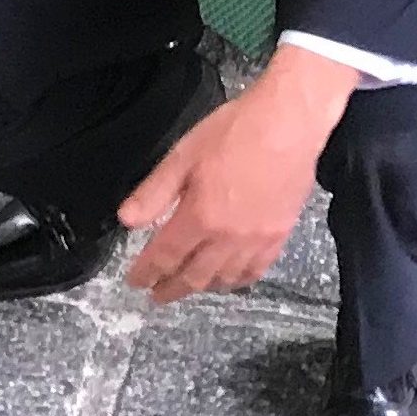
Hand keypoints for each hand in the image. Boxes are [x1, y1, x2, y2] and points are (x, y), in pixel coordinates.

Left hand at [119, 45, 356, 303]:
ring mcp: (256, 241)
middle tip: (156, 293)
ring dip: (200, 288)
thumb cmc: (236, 131)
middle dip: (170, 288)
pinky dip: (236, 282)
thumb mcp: (184, 154)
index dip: (146, 272)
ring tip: (187, 286)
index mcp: (200, 216)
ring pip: (223, 280)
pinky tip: (228, 278)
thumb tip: (127, 220)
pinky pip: (254, 272)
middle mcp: (228, 238)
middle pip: (193, 277)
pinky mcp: (279, 236)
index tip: (135, 281)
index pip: (165, 257)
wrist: (289, 122)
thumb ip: (154, 191)